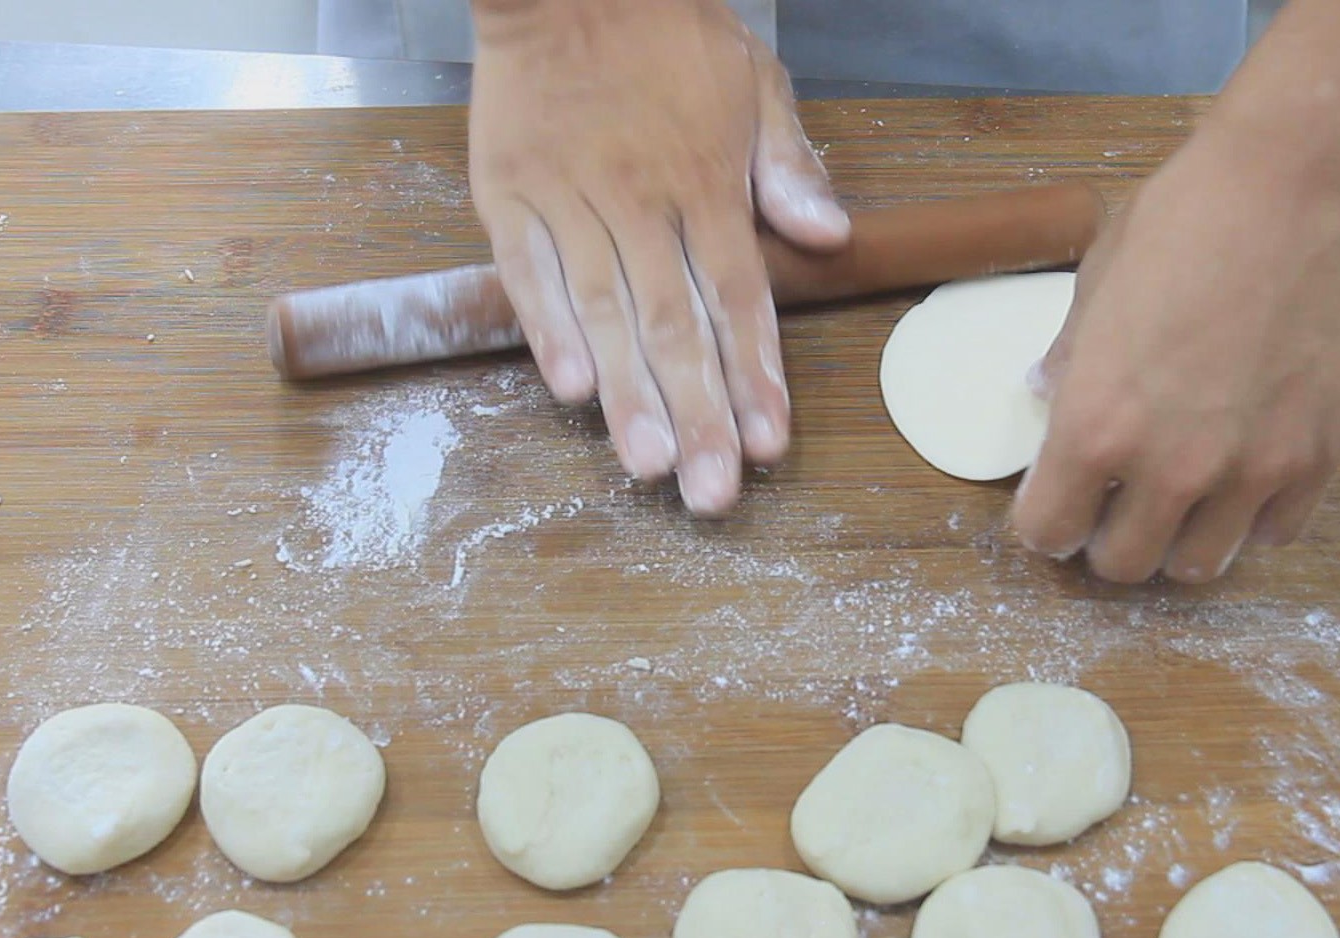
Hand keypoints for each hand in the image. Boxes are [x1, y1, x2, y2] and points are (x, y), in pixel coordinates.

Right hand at [467, 0, 848, 515]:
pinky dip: (547, 329)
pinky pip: (529, 274)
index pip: (739, 297)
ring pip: (604, 314)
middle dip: (699, 414)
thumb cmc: (666, 34)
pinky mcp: (509, 195)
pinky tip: (570, 390)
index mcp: (707, 184)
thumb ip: (788, 164)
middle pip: (675, 325)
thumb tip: (830, 237)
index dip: (755, 374)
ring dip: (628, 394)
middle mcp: (642, 204)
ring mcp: (570, 202)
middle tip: (712, 491)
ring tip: (649, 464)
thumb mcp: (753, 80)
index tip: (768, 442)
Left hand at [1013, 128, 1339, 583]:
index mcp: (1096, 425)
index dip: (1046, 522)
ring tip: (1181, 501)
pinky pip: (1275, 532)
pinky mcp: (1321, 459)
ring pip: (1200, 566)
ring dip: (1179, 541)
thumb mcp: (1099, 281)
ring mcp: (1253, 472)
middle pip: (1123, 566)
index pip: (1048, 532)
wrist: (1310, 184)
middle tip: (1116, 505)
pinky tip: (1245, 477)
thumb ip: (1070, 357)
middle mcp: (1170, 468)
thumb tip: (1047, 397)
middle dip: (1108, 541)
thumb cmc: (1190, 217)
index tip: (1057, 504)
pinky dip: (1252, 518)